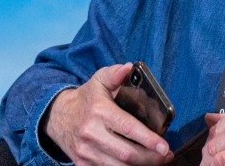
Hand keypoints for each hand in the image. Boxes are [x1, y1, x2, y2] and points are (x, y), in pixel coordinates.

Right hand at [43, 63, 172, 164]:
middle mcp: (91, 133)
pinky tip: (137, 164)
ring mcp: (85, 152)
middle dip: (150, 157)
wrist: (58, 117)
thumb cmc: (86, 99)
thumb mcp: (98, 80)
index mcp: (99, 111)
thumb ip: (115, 74)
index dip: (148, 139)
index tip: (164, 146)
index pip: (127, 128)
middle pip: (126, 154)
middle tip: (166, 155)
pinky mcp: (82, 164)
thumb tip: (129, 68)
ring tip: (156, 160)